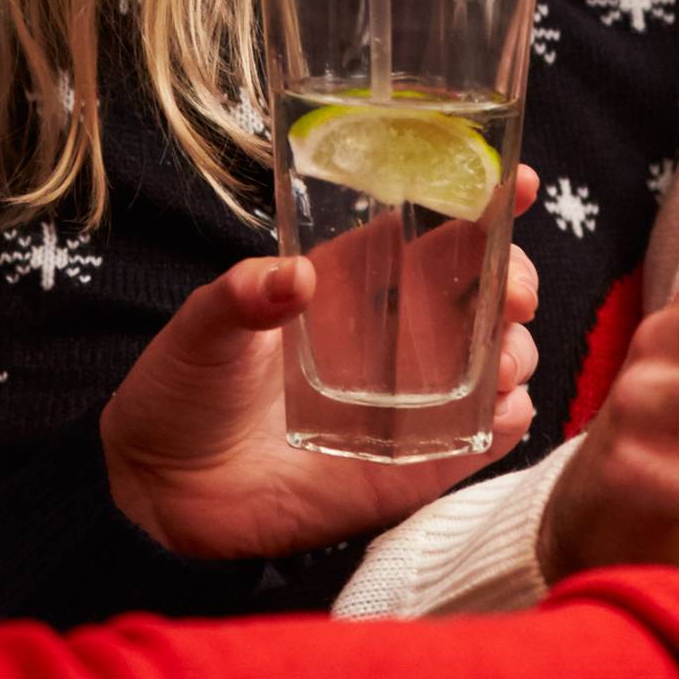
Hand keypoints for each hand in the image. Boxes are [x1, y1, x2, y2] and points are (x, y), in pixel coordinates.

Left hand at [103, 173, 541, 560]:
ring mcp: (408, 401)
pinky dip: (507, 421)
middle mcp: (391, 337)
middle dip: (514, 281)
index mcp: (349, 286)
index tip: (516, 184)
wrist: (162, 494)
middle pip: (481, 294)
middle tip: (511, 292)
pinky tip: (502, 410)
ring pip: (496, 362)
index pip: (428, 231)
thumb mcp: (202, 329)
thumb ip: (242, 297)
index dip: (481, 202)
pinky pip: (481, 439)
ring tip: (499, 361)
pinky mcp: (412, 465)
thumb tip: (292, 278)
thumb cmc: (180, 393)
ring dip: (515, 353)